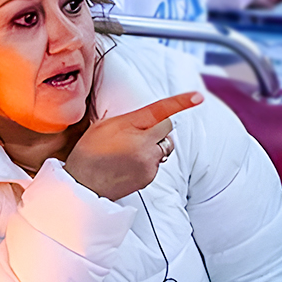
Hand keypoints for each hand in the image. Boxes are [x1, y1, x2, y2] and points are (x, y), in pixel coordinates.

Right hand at [63, 91, 202, 200]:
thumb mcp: (103, 126)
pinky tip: (129, 164)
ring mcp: (149, 162)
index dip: (181, 102)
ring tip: (129, 151)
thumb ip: (130, 119)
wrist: (84, 185)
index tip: (198, 96)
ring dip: (153, 146)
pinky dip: (148, 160)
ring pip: (163, 146)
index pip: (160, 110)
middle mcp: (144, 144)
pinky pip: (157, 162)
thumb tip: (149, 116)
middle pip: (166, 128)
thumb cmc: (89, 152)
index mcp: (131, 126)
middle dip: (157, 127)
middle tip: (136, 133)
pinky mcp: (150, 176)